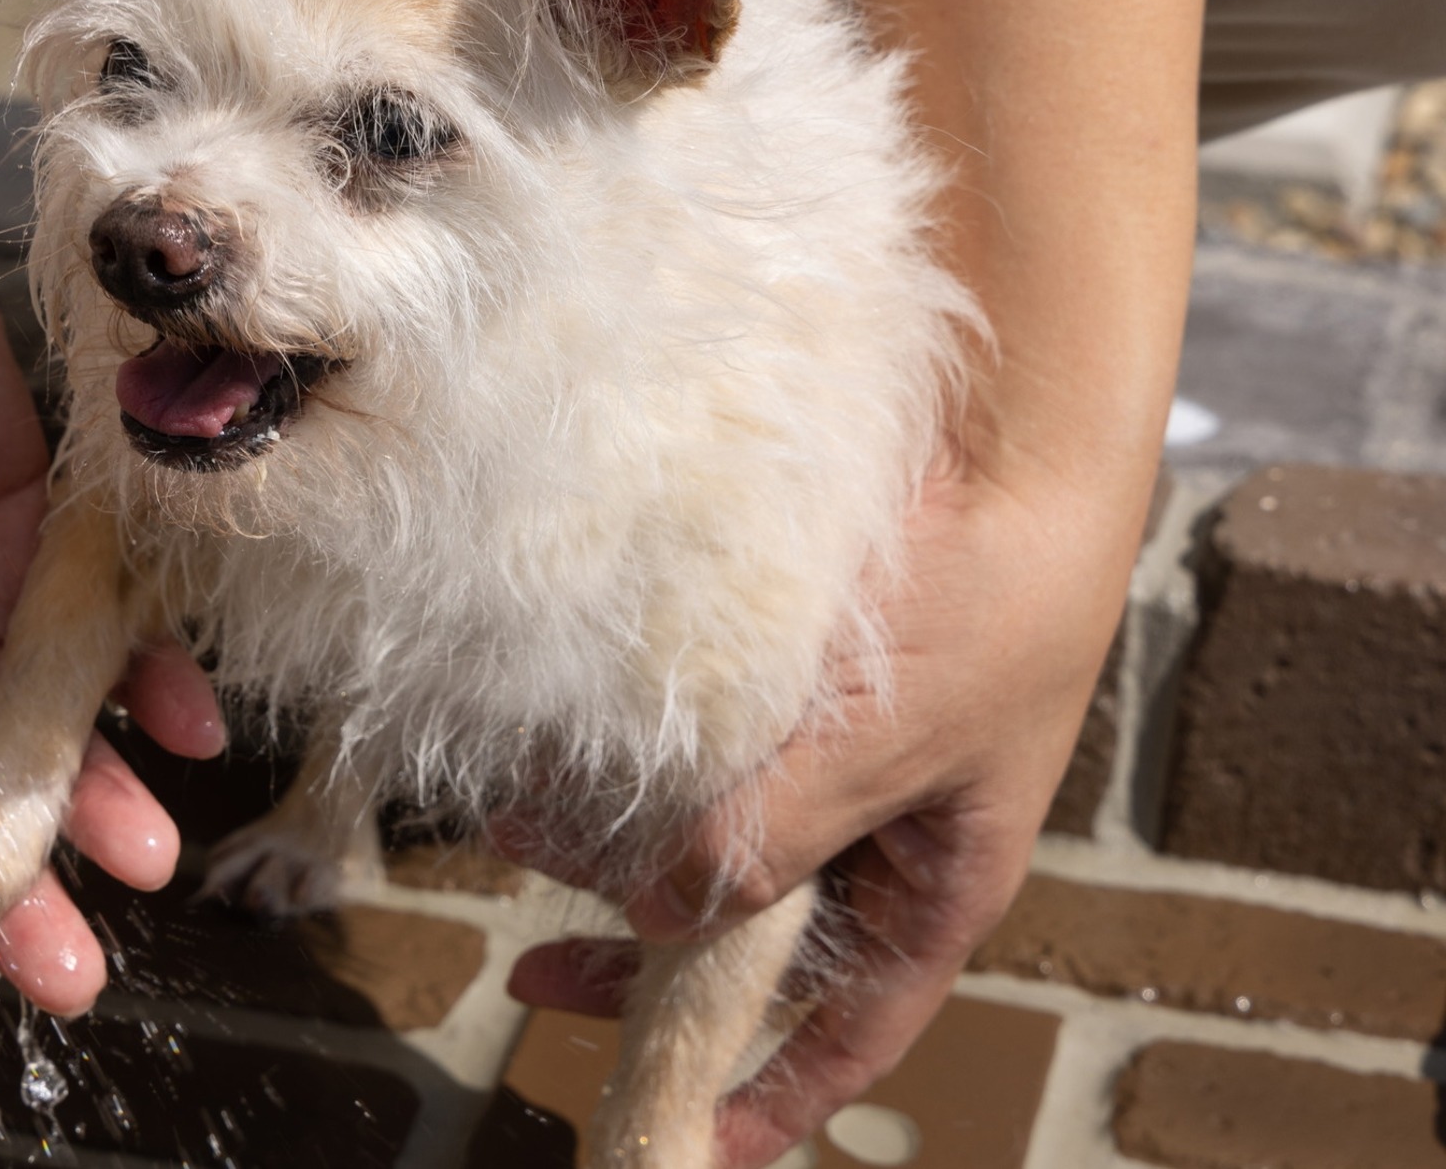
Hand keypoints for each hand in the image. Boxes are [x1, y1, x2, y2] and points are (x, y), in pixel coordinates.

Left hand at [502, 455, 1139, 1167]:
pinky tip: (557, 753)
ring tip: (515, 826)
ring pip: (708, 837)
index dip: (777, 1091)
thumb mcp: (888, 748)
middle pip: (753, 935)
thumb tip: (667, 916)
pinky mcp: (781, 677)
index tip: (692, 1137)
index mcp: (935, 878)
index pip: (855, 1026)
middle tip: (532, 964)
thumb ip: (774, 836)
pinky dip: (629, 761)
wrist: (1012, 428)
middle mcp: (877, 827)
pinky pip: (695, 746)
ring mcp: (829, 750)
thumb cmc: (995, 600)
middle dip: (643, 956)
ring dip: (614, 845)